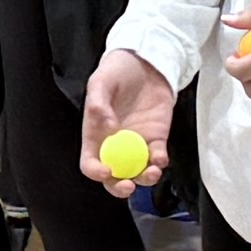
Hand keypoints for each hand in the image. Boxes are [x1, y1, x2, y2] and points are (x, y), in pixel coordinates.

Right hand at [78, 47, 178, 189]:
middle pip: (114, 177)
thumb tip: (108, 129)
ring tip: (152, 171)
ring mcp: (136, 144)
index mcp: (95, 136)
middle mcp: (115, 145)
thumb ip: (99, 105)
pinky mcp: (156, 139)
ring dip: (145, 178)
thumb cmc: (117, 71)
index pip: (90, 162)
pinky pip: (157, 157)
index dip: (95, 171)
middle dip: (120, 187)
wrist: (145, 63)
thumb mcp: (100, 82)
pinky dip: (159, 162)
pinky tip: (160, 157)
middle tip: (128, 186)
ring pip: (138, 172)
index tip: (106, 171)